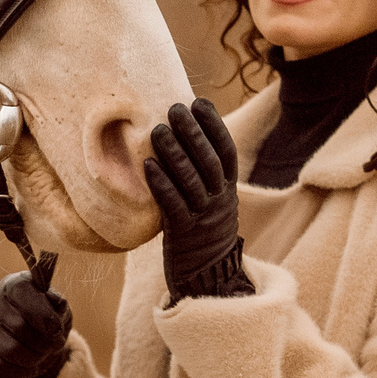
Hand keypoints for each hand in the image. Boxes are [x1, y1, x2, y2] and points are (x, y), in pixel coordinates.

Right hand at [0, 271, 72, 377]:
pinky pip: (0, 369)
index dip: (47, 319)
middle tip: (52, 346)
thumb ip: (58, 305)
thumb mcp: (56, 307)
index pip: (27, 299)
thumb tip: (55, 307)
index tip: (57, 330)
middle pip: (21, 328)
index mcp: (14, 285)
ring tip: (40, 355)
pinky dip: (19, 373)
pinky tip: (24, 365)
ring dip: (34, 359)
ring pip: (11, 351)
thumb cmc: (43, 318)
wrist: (25, 337)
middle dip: (44, 343)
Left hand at [146, 100, 253, 300]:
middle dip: (193, 133)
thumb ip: (202, 171)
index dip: (214, 126)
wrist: (207, 275)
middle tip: (175, 108)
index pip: (226, 151)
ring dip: (175, 154)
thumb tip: (182, 131)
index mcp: (228, 188)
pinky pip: (173, 206)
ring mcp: (203, 217)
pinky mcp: (183, 234)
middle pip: (209, 162)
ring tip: (159, 130)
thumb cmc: (201, 229)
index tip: (200, 102)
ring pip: (191, 182)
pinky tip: (148, 166)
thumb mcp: (211, 199)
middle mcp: (219, 200)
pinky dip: (161, 185)